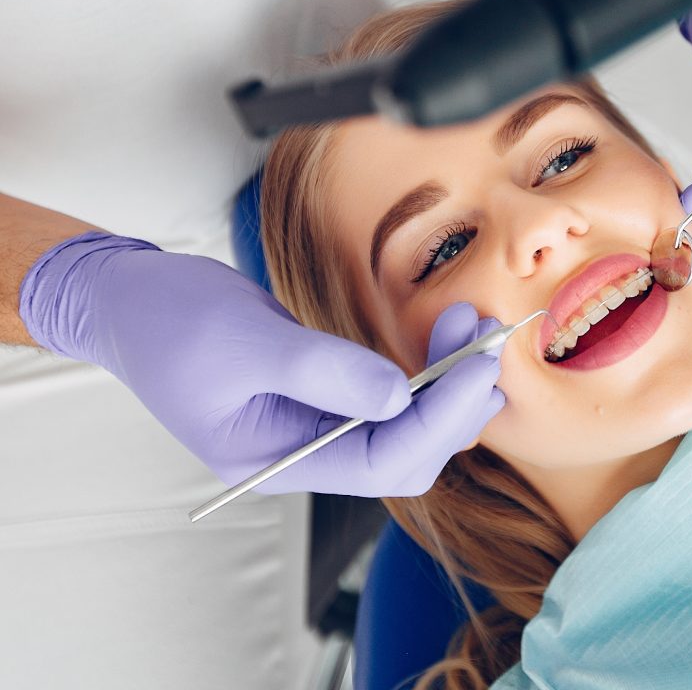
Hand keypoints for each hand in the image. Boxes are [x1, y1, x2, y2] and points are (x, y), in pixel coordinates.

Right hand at [19, 234, 504, 495]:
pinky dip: (424, 368)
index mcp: (277, 460)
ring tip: (473, 327)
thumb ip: (324, 372)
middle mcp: (304, 452)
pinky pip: (389, 394)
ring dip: (447, 382)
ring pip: (405, 424)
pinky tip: (447, 336)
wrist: (130, 299)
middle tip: (488, 341)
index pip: (381, 463)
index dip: (439, 421)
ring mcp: (315, 423)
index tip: (478, 368)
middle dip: (454, 403)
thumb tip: (400, 396)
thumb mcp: (246, 341)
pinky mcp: (324, 390)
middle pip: (405, 452)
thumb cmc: (171, 320)